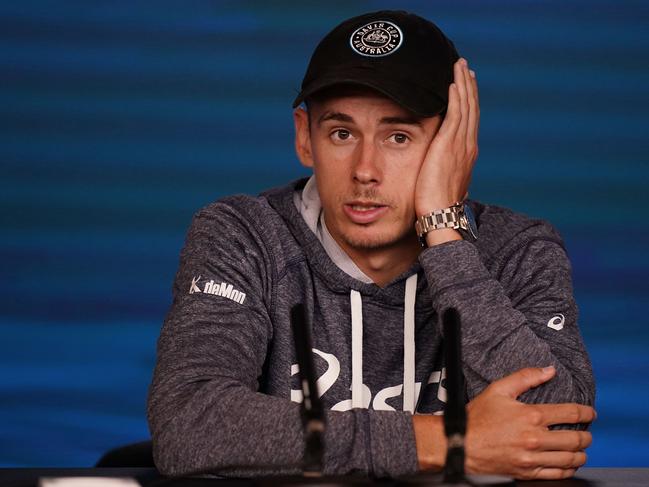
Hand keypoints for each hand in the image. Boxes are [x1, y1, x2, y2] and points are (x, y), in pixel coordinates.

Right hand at [413, 366, 595, 479]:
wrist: (460, 444)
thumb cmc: (476, 418)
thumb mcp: (498, 389)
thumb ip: (525, 377)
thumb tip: (548, 370)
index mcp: (531, 416)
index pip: (570, 413)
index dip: (586, 412)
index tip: (590, 413)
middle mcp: (535, 438)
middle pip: (575, 438)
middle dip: (586, 434)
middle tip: (586, 432)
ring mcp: (532, 458)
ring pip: (570, 458)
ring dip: (581, 453)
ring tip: (580, 448)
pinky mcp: (527, 473)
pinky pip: (558, 474)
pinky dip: (569, 469)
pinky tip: (568, 464)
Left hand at [414, 58, 478, 217]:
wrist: (439, 213)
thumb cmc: (437, 203)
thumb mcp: (443, 182)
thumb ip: (443, 170)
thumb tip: (441, 169)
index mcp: (467, 153)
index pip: (469, 120)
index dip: (469, 100)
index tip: (466, 84)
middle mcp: (468, 145)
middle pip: (471, 108)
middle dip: (468, 86)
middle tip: (464, 67)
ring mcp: (461, 144)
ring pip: (465, 106)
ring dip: (463, 84)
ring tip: (459, 66)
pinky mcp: (449, 144)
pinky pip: (456, 114)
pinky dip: (456, 97)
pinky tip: (452, 82)